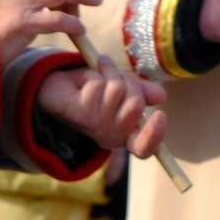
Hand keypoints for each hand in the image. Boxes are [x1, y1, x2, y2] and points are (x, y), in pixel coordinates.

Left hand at [37, 56, 168, 158]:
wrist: (57, 87)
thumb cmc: (94, 90)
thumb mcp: (123, 89)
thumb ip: (143, 93)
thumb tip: (162, 95)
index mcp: (125, 135)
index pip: (144, 148)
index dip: (154, 135)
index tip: (160, 116)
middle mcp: (110, 136)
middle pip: (135, 106)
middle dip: (129, 82)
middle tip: (116, 77)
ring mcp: (94, 127)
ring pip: (117, 91)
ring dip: (109, 73)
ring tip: (99, 73)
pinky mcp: (79, 114)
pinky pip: (98, 85)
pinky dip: (95, 72)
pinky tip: (85, 78)